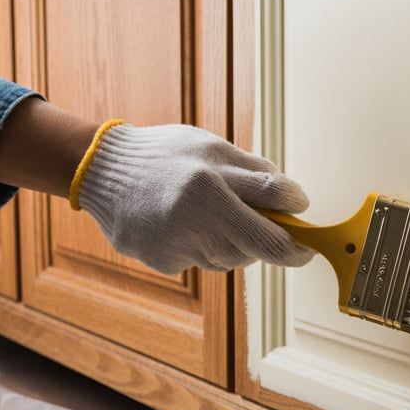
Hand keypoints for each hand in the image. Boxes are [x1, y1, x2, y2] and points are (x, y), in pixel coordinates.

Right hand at [77, 123, 313, 274]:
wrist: (102, 170)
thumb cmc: (165, 155)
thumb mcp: (211, 147)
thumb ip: (253, 172)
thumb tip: (293, 199)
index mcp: (211, 181)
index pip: (275, 204)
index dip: (298, 218)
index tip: (307, 229)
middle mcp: (195, 216)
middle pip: (262, 246)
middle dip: (284, 248)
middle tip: (296, 247)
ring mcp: (178, 243)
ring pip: (232, 257)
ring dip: (236, 243)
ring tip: (212, 215)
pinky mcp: (164, 261)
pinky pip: (203, 262)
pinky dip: (203, 248)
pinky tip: (182, 225)